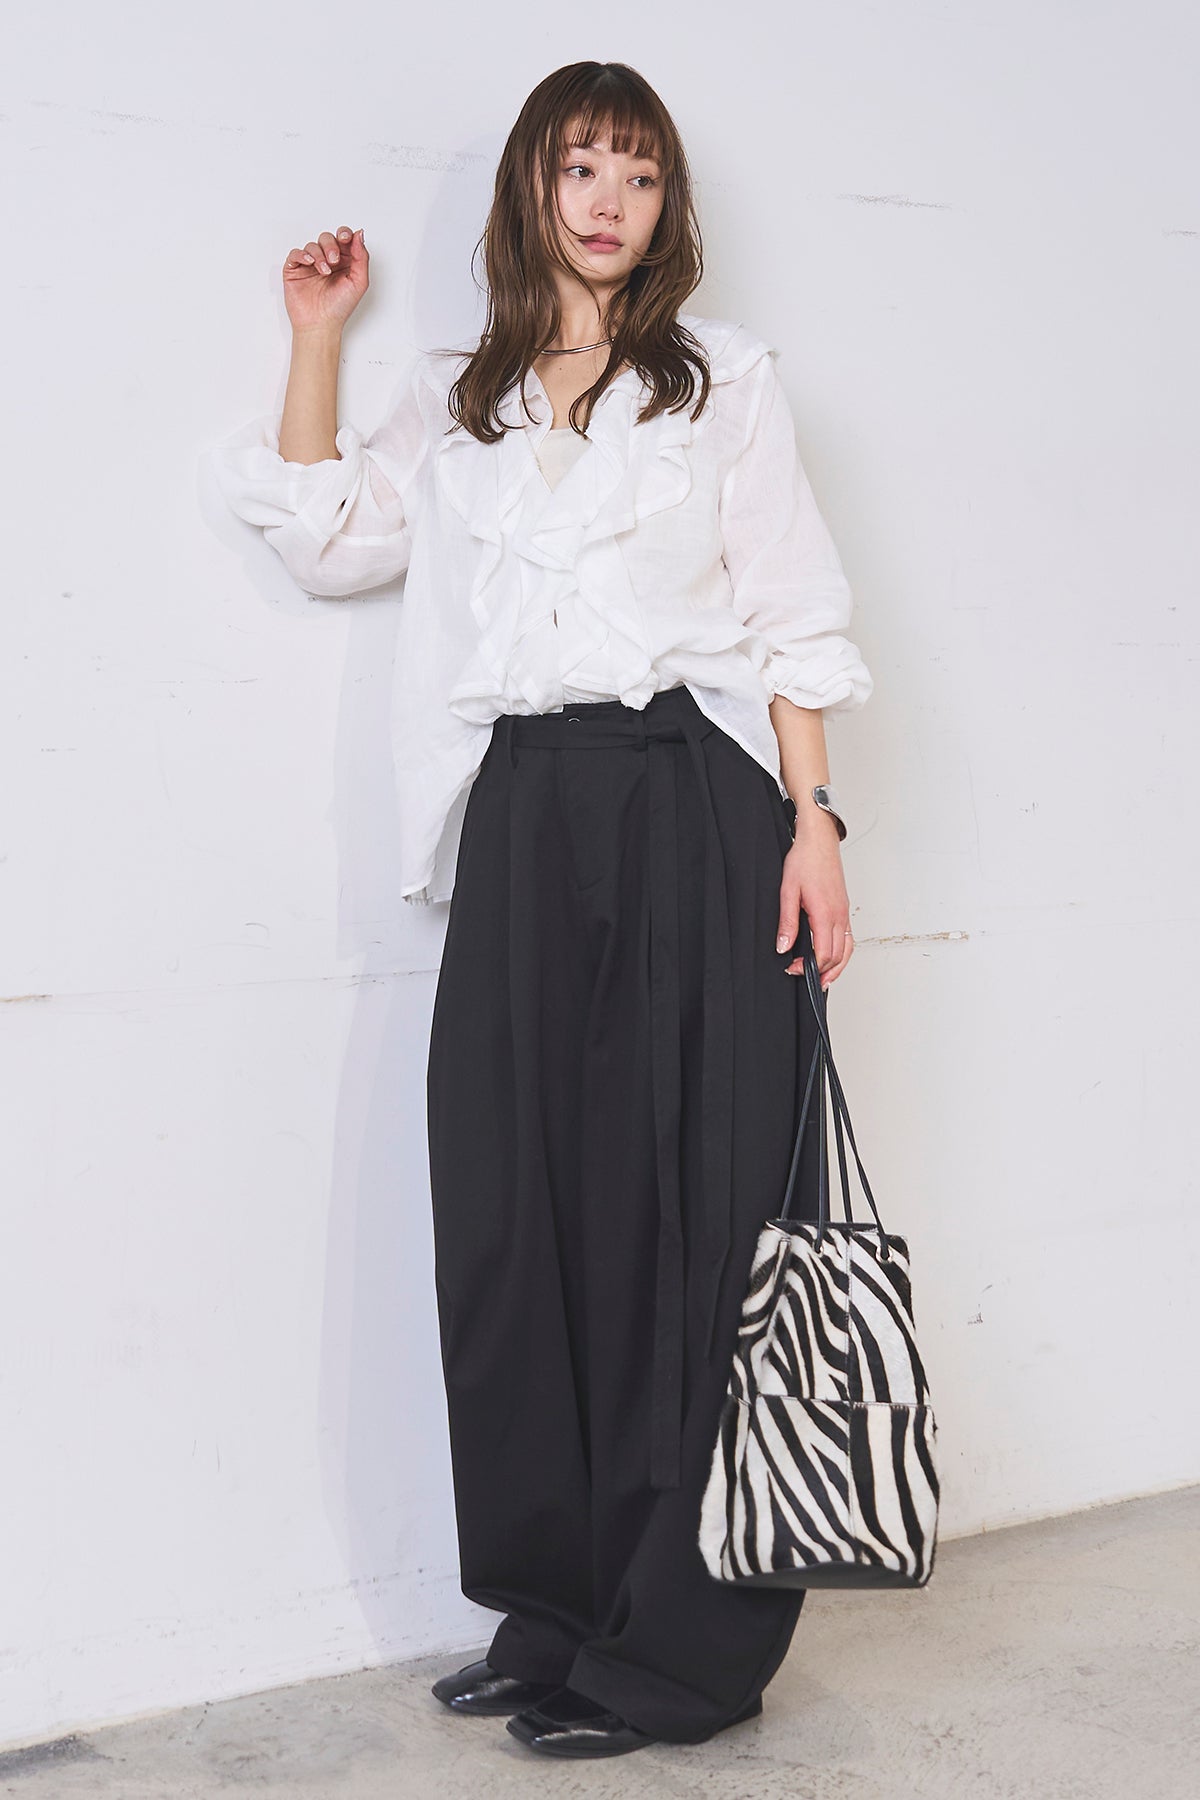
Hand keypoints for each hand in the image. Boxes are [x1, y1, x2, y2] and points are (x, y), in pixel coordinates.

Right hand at [282, 226, 368, 333]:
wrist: (321, 324)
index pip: (343, 239)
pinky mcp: (295, 269)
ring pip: (312, 245)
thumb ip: (361, 257)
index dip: (344, 233)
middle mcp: (327, 261)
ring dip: (318, 255)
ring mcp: (310, 265)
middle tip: (334, 261)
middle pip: (327, 238)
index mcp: (344, 262)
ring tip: (324, 272)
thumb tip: (360, 234)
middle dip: (331, 246)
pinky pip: (296, 253)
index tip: (345, 238)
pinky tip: (309, 263)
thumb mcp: (359, 282)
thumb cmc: (340, 307)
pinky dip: (302, 254)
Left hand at [775, 817, 853, 990]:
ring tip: (823, 979)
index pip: (823, 954)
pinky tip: (833, 957)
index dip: (808, 968)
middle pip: (838, 957)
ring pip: (848, 950)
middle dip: (822, 972)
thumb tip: (783, 946)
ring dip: (837, 968)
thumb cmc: (804, 860)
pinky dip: (842, 954)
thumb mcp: (787, 891)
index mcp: (824, 913)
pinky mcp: (844, 908)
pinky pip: (848, 938)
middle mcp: (839, 915)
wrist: (819, 841)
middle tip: (803, 976)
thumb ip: (787, 922)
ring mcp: (844, 912)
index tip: (792, 968)